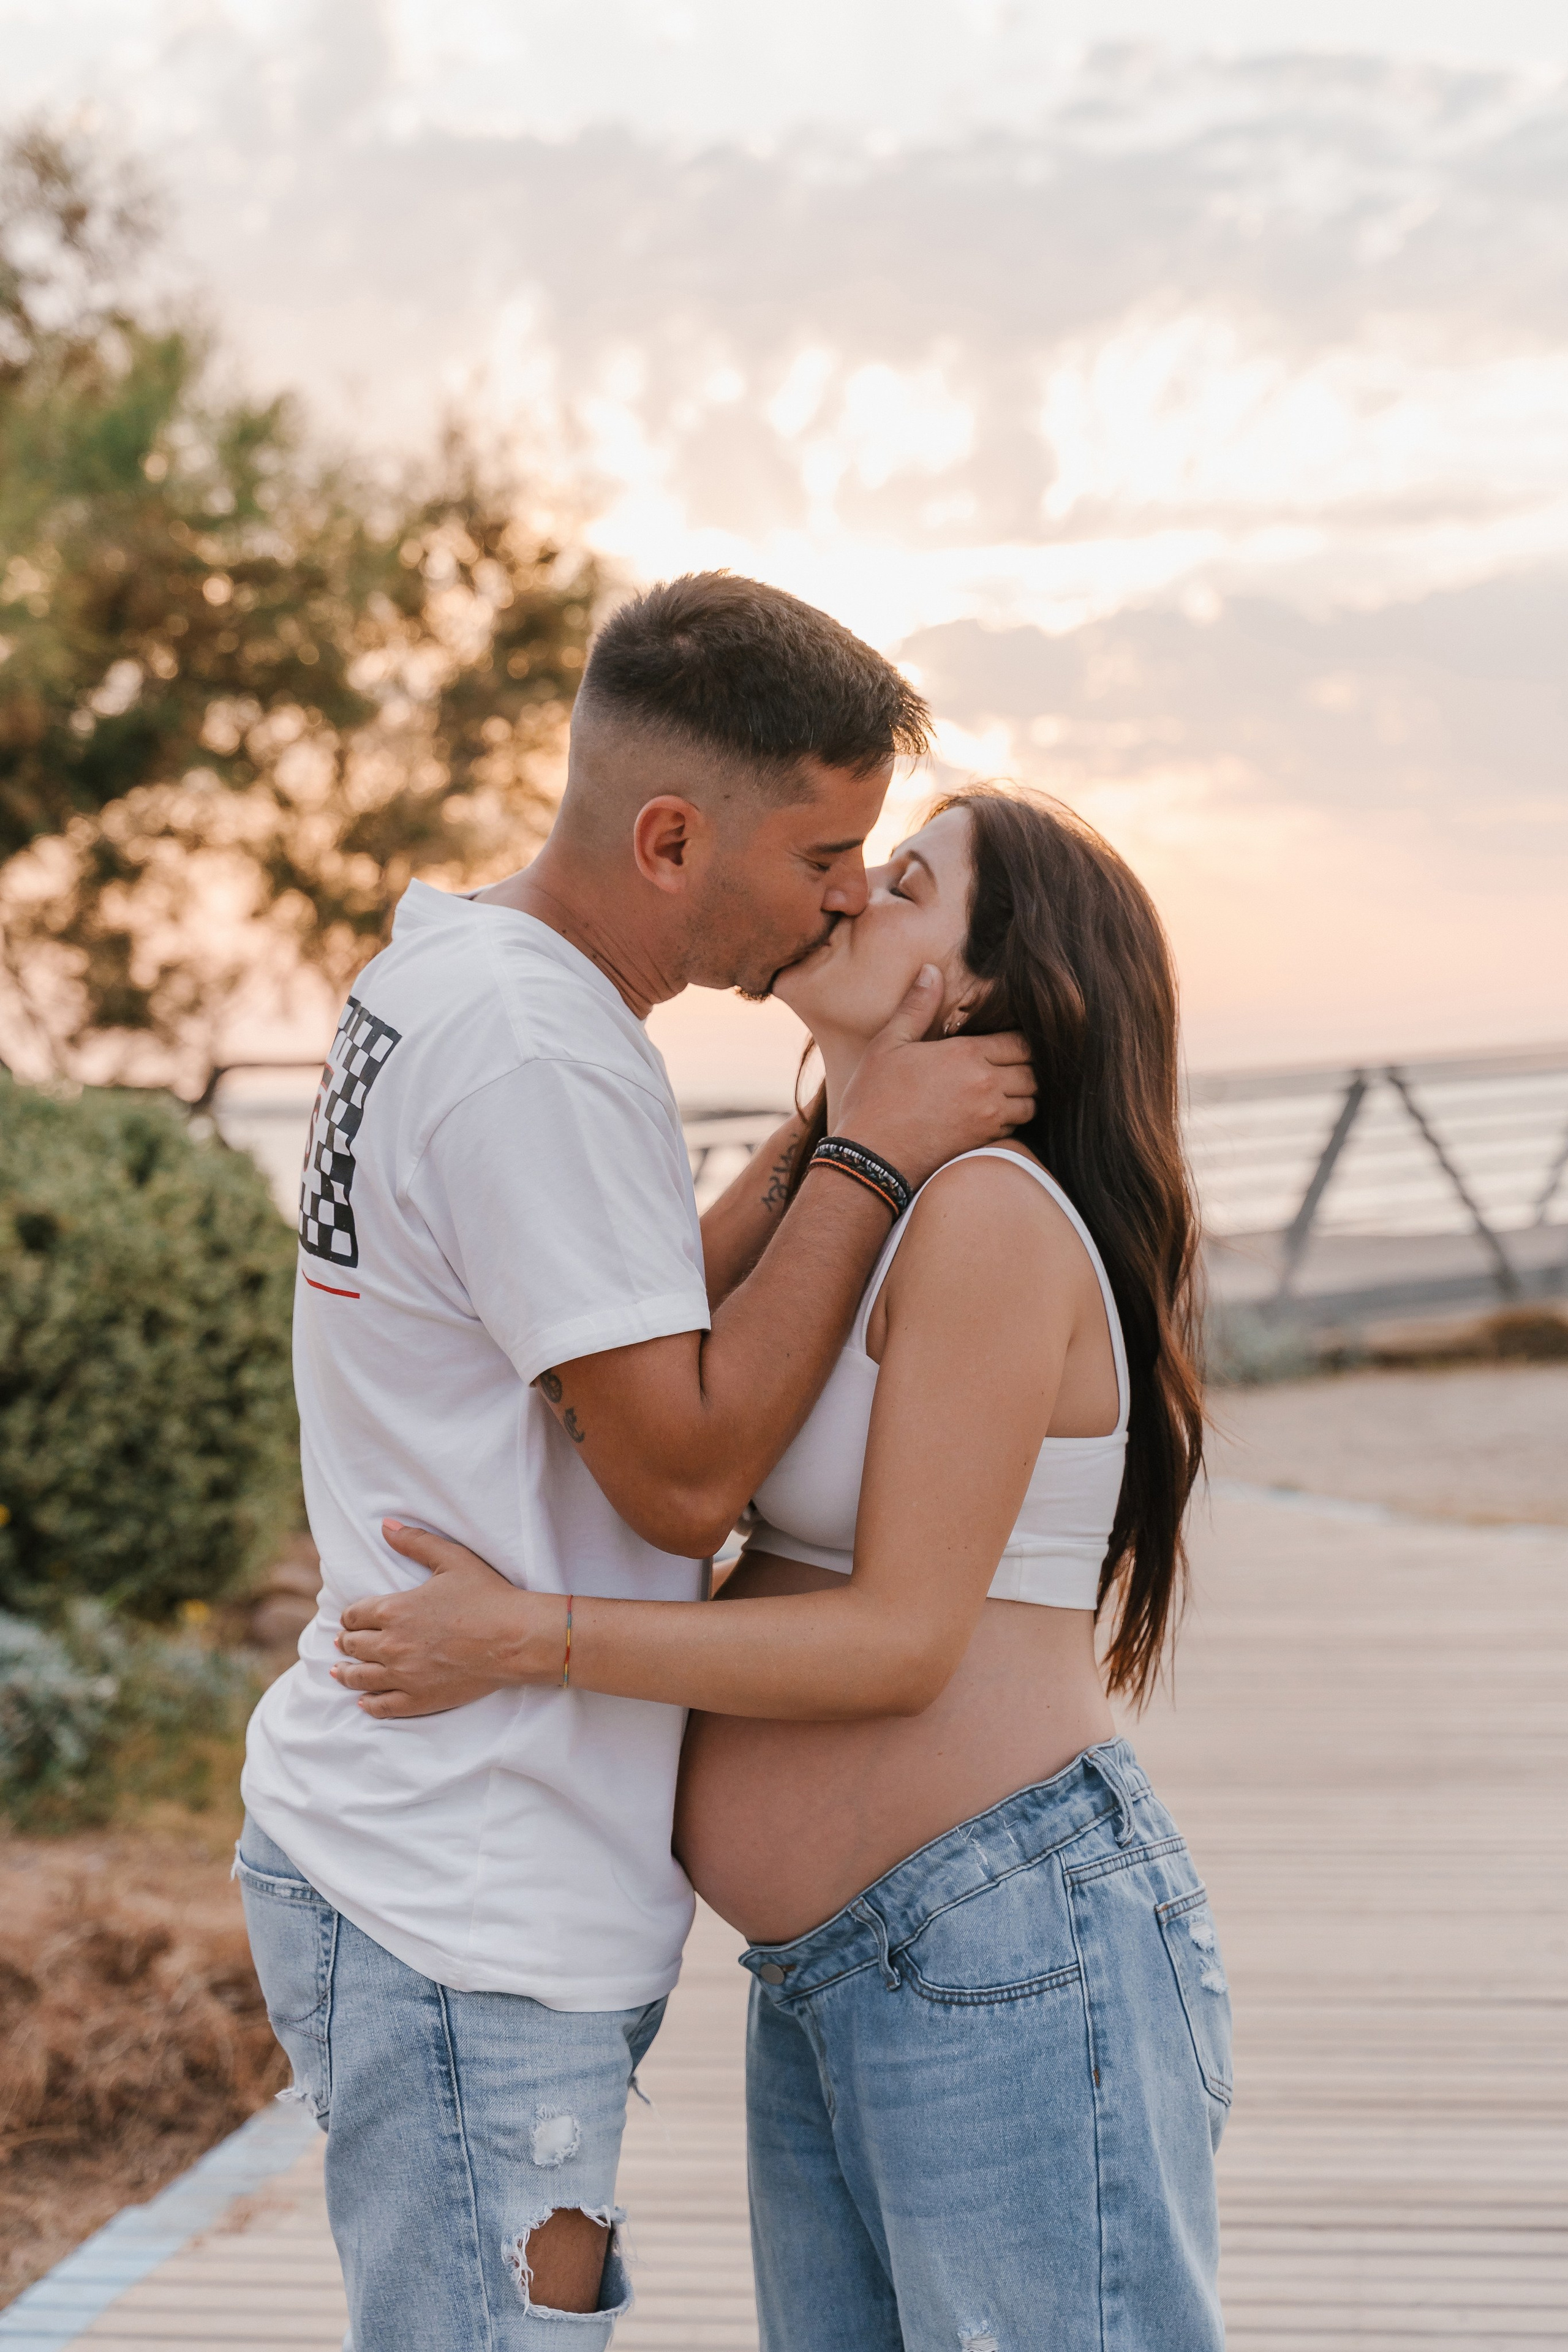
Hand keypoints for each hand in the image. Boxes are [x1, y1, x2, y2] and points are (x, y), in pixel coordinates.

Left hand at [333, 1521, 560, 1718]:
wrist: (515, 1639)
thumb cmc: (487, 1596)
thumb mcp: (452, 1559)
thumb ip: (415, 1541)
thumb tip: (385, 1525)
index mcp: (394, 1610)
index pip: (354, 1615)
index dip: (349, 1616)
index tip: (350, 1619)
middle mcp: (391, 1644)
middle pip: (353, 1646)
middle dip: (346, 1642)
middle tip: (343, 1643)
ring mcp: (403, 1676)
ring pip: (360, 1677)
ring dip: (346, 1672)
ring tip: (340, 1672)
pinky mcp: (419, 1700)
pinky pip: (381, 1706)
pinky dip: (368, 1703)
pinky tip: (363, 1701)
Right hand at [835, 967, 1036, 1186]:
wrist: (871, 1158)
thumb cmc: (874, 1098)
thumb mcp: (888, 1045)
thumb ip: (916, 1007)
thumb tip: (931, 970)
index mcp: (967, 1054)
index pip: (1021, 1041)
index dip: (1019, 1040)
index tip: (1005, 1042)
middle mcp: (986, 1084)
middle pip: (1033, 1072)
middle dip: (1026, 1067)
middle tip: (1007, 1065)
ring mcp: (988, 1117)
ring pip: (1031, 1102)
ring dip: (1023, 1095)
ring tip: (1003, 1091)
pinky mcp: (984, 1143)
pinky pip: (1016, 1127)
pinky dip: (1012, 1120)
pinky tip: (991, 1115)